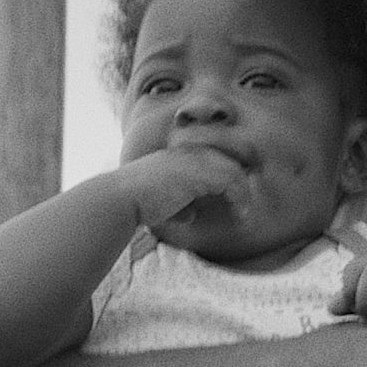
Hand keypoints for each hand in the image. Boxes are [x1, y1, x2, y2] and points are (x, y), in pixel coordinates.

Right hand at [115, 147, 248, 228]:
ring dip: (242, 194)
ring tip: (243, 213)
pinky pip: (232, 181)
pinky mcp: (200, 172)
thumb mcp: (162, 199)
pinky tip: (240, 214)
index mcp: (181, 154)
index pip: (216, 159)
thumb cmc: (136, 202)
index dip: (228, 178)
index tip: (234, 200)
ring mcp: (195, 159)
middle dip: (240, 184)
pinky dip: (240, 198)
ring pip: (234, 171)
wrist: (122, 199)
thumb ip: (178, 203)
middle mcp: (190, 151)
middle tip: (244, 205)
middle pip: (229, 161)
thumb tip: (191, 213)